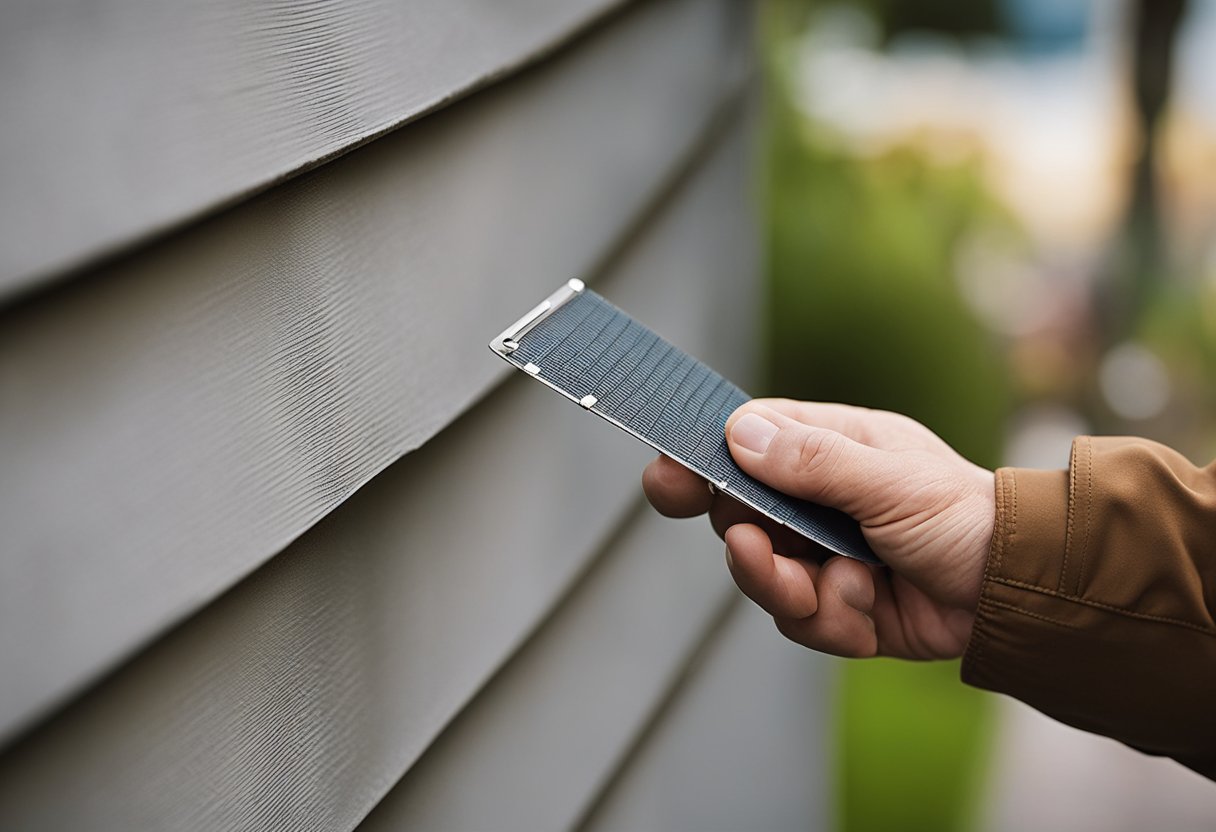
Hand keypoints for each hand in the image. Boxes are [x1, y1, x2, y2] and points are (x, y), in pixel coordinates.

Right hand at [642, 399, 994, 659]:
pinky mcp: (839, 608)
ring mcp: (825, 555)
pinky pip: (801, 621)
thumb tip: (738, 434)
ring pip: (764, 577)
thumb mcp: (888, 479)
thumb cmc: (966, 515)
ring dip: (790, 589)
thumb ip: (813, 460)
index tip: (667, 475)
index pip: (745, 443)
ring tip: (831, 586)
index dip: (701, 458)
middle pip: (740, 518)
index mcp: (829, 449)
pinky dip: (833, 620)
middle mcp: (818, 501)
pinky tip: (869, 605)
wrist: (1017, 593)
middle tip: (756, 545)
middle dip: (749, 542)